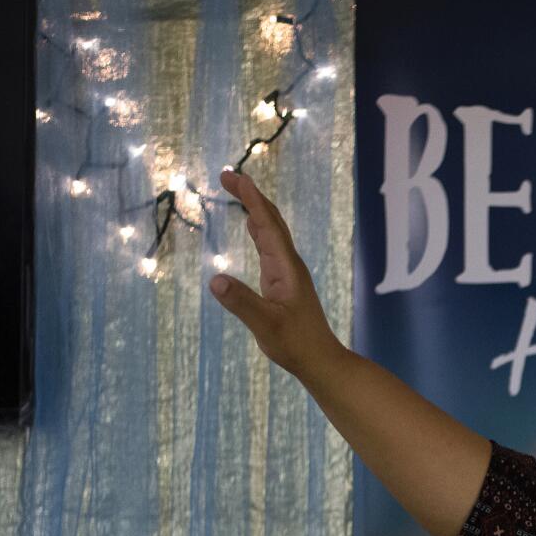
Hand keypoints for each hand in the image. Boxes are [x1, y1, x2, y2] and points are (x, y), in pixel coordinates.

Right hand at [208, 168, 341, 377]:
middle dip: (251, 195)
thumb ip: (242, 303)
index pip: (267, 224)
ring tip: (237, 190)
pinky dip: (258, 228)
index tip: (234, 176)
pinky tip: (251, 225)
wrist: (319, 360)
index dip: (252, 198)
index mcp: (286, 268)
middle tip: (226, 175)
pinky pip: (269, 245)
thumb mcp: (266, 325)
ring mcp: (287, 272)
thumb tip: (216, 280)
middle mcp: (289, 264)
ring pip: (271, 231)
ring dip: (254, 208)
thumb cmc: (296, 345)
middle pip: (271, 220)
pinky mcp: (283, 282)